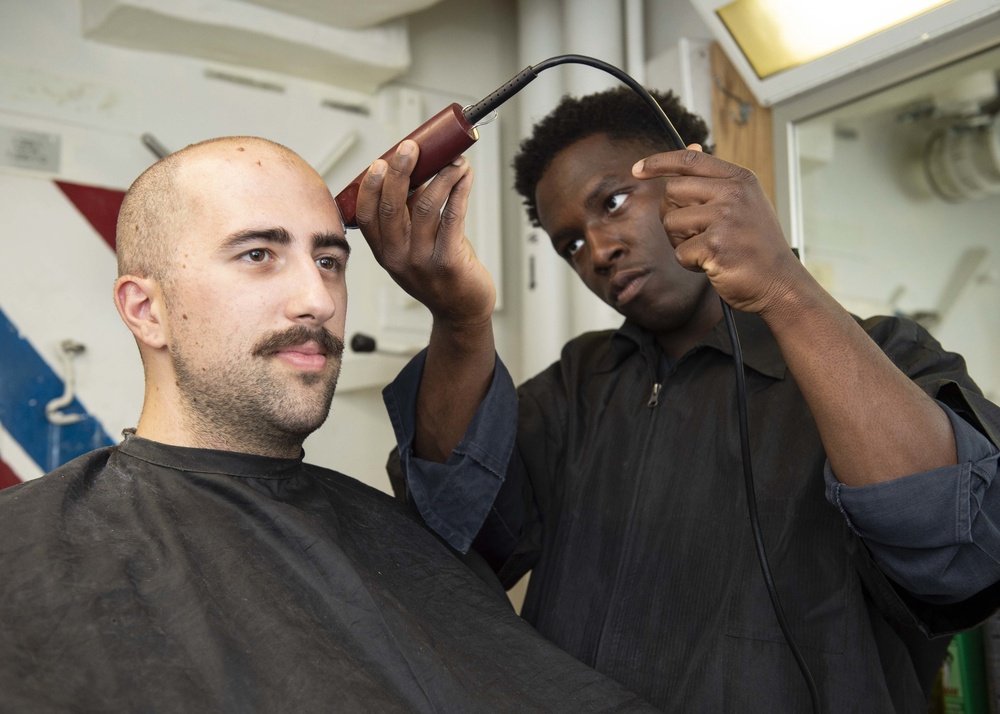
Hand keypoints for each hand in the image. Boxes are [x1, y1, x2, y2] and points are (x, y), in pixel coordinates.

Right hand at [355, 139, 495, 329]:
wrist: (461, 311)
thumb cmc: (439, 275)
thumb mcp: (411, 249)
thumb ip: (407, 218)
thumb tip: (413, 171)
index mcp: (384, 252)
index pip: (366, 215)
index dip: (371, 185)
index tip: (381, 161)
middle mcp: (398, 257)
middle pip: (392, 206)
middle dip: (400, 170)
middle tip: (412, 146)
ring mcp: (422, 261)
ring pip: (425, 206)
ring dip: (441, 176)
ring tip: (453, 159)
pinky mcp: (449, 261)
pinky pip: (452, 217)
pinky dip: (458, 190)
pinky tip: (464, 176)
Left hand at [634, 146, 812, 318]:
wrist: (780, 284)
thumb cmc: (756, 246)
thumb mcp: (744, 202)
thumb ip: (715, 179)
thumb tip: (690, 147)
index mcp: (740, 180)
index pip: (690, 161)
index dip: (659, 162)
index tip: (638, 168)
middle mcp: (734, 194)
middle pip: (672, 191)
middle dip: (672, 214)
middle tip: (692, 232)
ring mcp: (725, 218)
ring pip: (671, 222)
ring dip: (680, 241)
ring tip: (707, 249)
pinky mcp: (715, 246)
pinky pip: (679, 252)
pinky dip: (690, 263)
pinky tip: (713, 264)